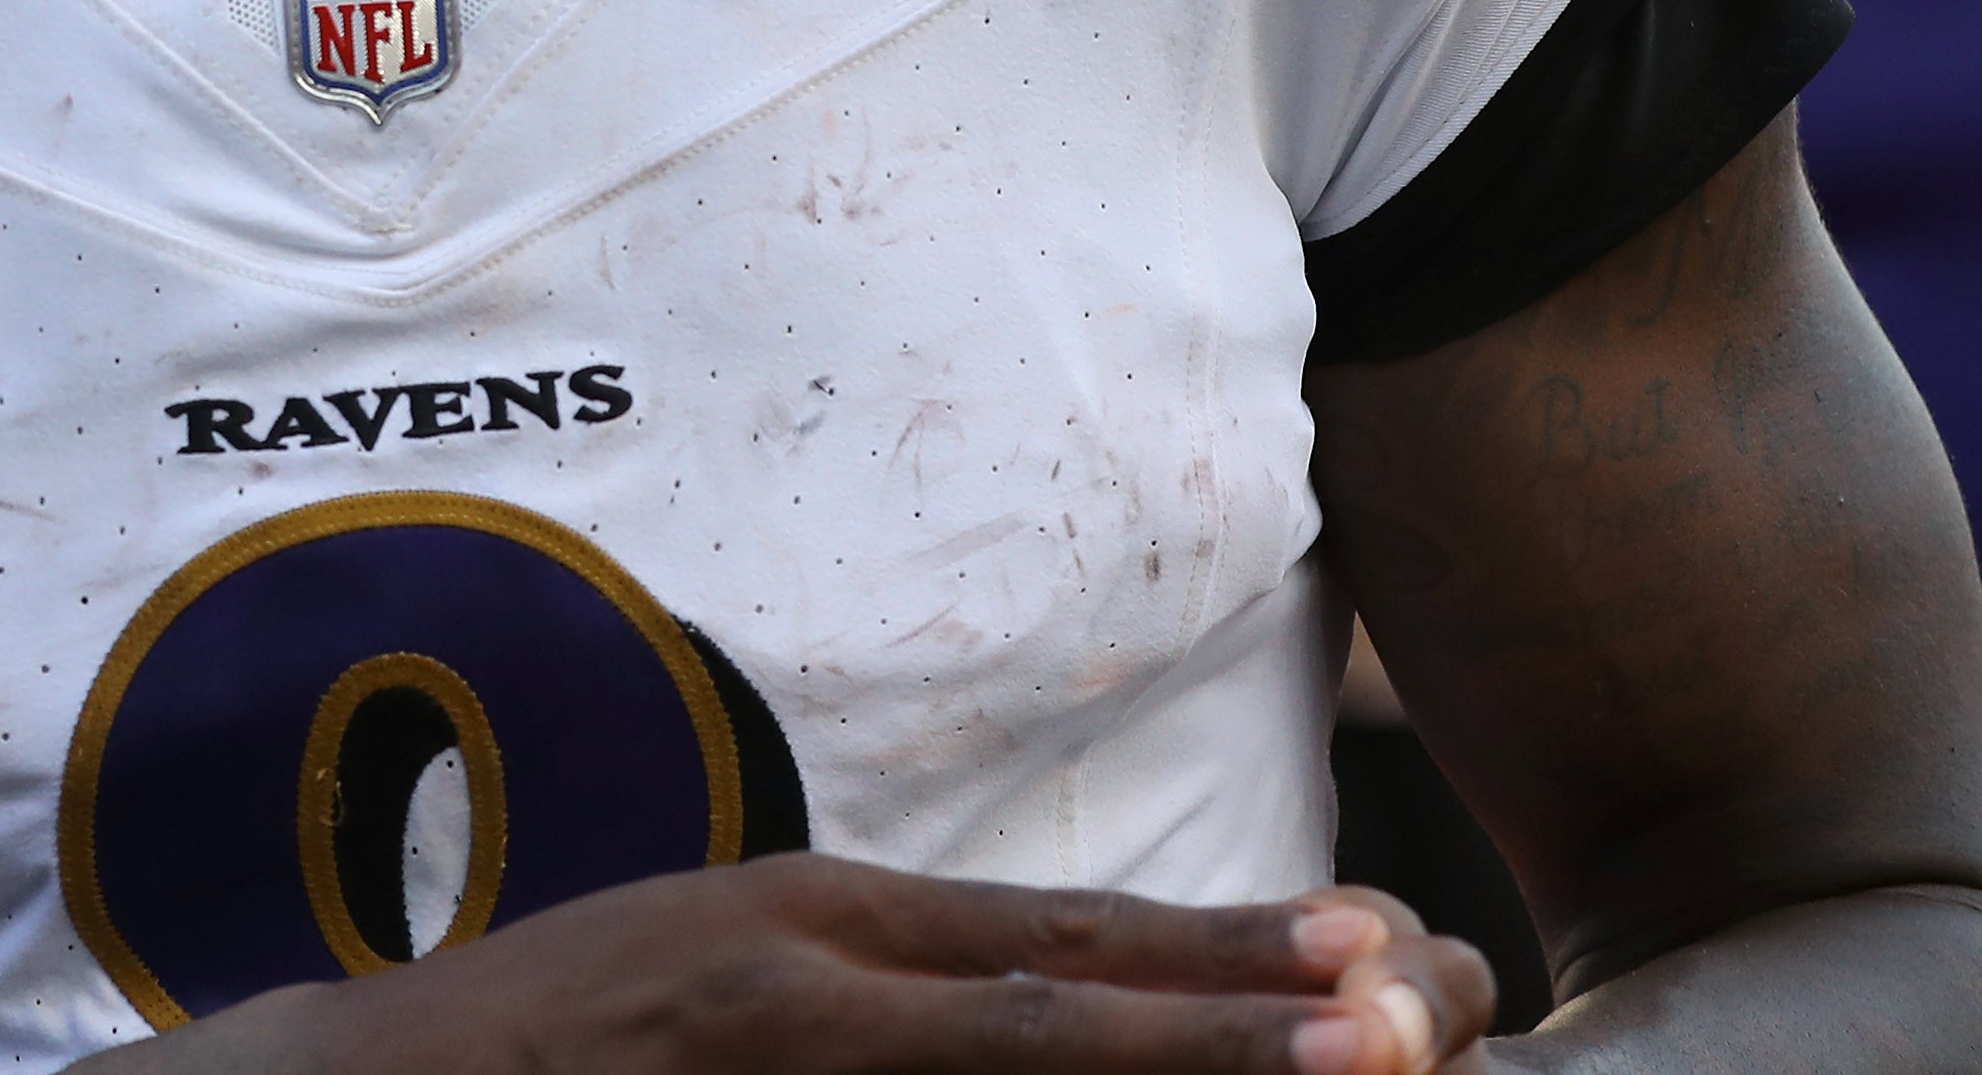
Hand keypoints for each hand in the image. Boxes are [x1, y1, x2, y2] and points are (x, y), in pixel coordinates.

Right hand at [152, 863, 1492, 1074]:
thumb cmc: (563, 1038)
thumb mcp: (733, 967)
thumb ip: (885, 986)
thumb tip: (1073, 997)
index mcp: (816, 923)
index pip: (1061, 937)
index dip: (1226, 951)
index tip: (1380, 946)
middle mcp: (805, 978)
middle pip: (1066, 1001)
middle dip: (1250, 1017)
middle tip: (1418, 1018)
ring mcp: (768, 1062)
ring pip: (1019, 1073)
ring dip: (1184, 1070)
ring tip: (1345, 1072)